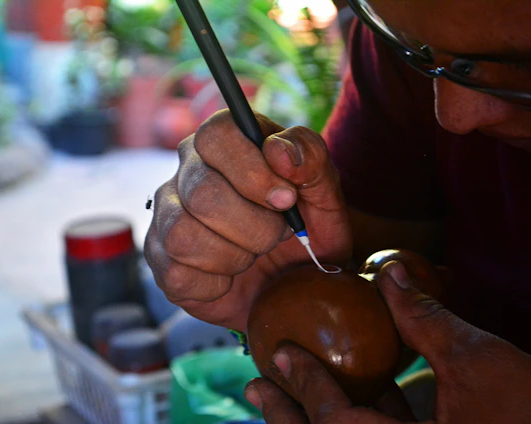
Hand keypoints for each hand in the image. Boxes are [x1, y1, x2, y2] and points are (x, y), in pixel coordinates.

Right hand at [144, 110, 351, 329]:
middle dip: (254, 226)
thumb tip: (278, 149)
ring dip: (234, 256)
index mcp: (222, 142)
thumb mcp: (325, 191)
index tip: (286, 200)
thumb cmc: (307, 227)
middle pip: (203, 194)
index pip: (215, 136)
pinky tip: (231, 278)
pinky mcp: (161, 260)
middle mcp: (186, 173)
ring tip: (253, 255)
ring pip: (182, 235)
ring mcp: (167, 216)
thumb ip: (311, 158)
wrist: (295, 279)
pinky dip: (216, 284)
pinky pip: (178, 274)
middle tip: (278, 235)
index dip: (252, 171)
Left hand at [244, 260, 530, 422]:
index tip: (276, 353)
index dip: (303, 385)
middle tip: (256, 385)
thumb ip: (424, 319)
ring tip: (289, 382)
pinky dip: (359, 414)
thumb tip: (390, 272)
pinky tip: (350, 389)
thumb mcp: (478, 360)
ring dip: (317, 413)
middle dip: (287, 414)